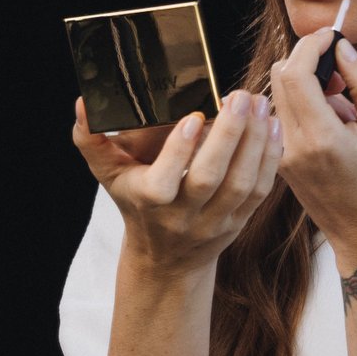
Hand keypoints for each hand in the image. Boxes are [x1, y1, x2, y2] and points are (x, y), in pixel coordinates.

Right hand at [73, 92, 282, 276]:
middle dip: (229, 137)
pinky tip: (272, 127)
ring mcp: (215, 222)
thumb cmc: (135, 202)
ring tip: (261, 105)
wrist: (166, 258)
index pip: (163, 183)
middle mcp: (183, 217)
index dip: (179, 152)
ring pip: (241, 185)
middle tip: (240, 97)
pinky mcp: (240, 222)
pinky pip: (260, 192)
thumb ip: (92, 140)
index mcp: (150, 203)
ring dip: (255, 143)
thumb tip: (83, 104)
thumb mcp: (109, 175)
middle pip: (210, 179)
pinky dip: (269, 159)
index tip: (194, 116)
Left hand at [269, 33, 356, 266]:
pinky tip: (332, 124)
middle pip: (280, 79)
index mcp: (320, 138)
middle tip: (341, 70)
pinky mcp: (279, 162)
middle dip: (307, 60)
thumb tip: (342, 48)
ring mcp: (281, 156)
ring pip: (280, 96)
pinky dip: (304, 106)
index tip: (332, 36)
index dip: (311, 45)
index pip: (295, 72)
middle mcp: (291, 146)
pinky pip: (283, 117)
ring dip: (307, 85)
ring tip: (343, 106)